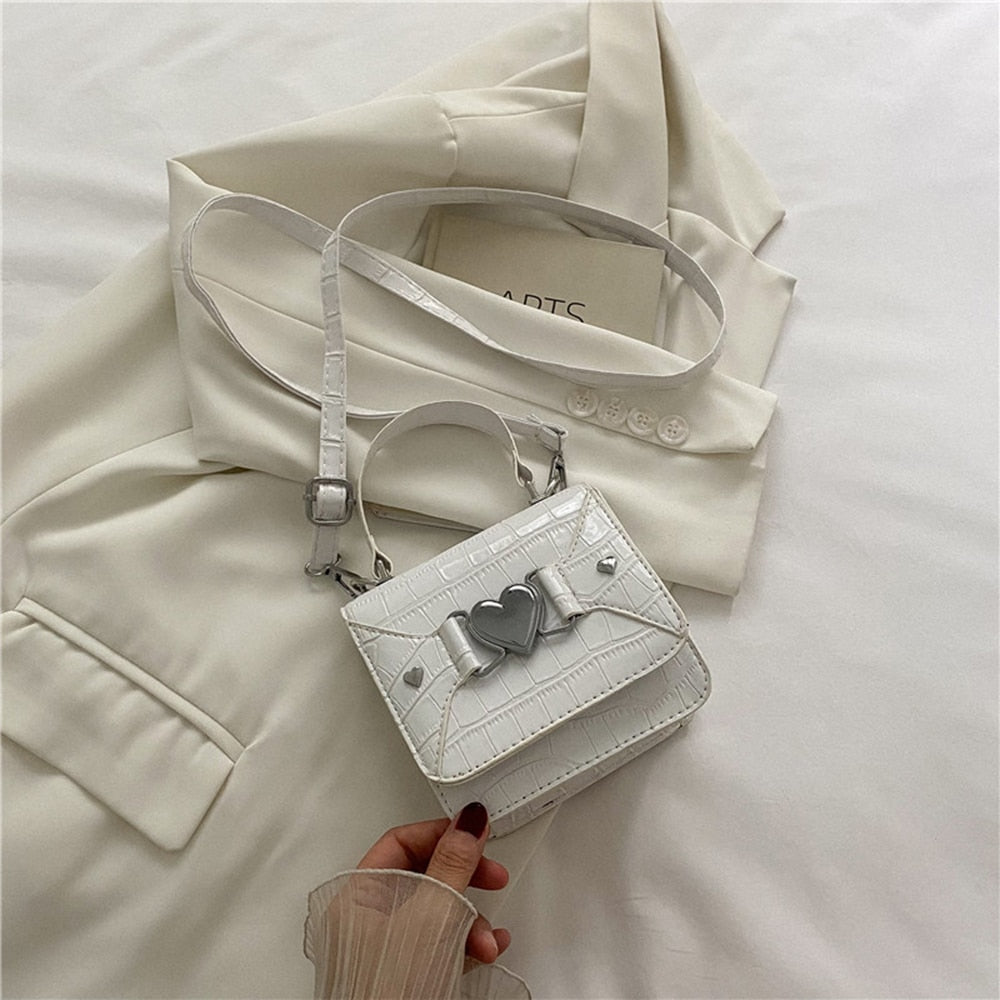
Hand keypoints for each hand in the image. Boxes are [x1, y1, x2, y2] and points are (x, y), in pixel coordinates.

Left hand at [357, 803, 511, 963]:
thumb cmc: (389, 987)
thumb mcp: (431, 914)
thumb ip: (452, 865)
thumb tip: (467, 824)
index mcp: (359, 895)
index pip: (401, 842)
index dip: (443, 834)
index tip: (475, 832)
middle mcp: (368, 918)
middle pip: (425, 875)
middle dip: (466, 879)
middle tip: (491, 875)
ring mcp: (389, 945)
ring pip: (438, 911)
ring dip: (471, 918)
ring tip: (486, 935)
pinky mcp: (408, 970)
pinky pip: (442, 940)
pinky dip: (467, 940)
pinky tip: (486, 945)